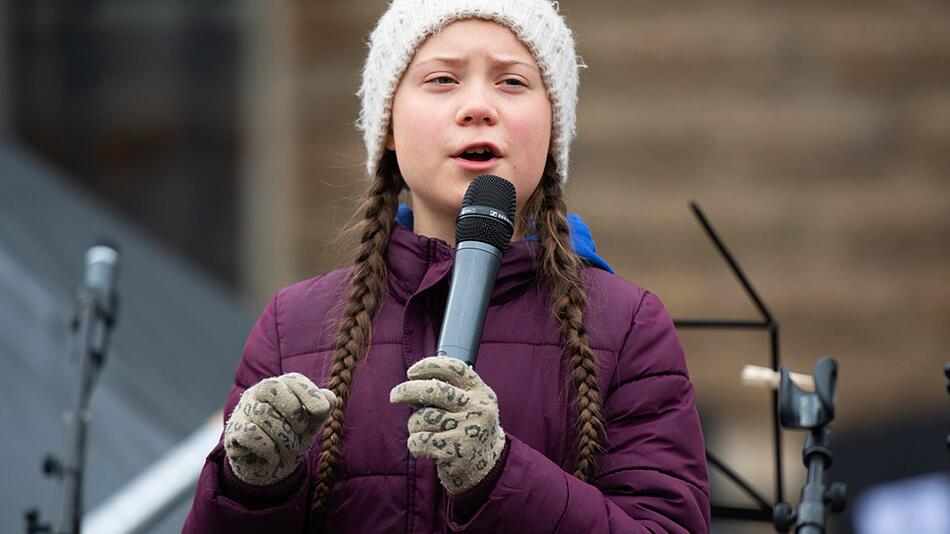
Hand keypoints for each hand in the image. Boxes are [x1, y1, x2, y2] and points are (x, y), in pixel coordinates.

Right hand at [224, 373, 335, 485]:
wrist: (268, 468)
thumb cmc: (291, 439)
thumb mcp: (311, 425)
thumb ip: (321, 410)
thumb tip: (329, 397)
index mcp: (281, 387)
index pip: (292, 379)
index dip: (308, 393)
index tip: (321, 410)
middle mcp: (258, 393)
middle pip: (272, 387)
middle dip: (294, 411)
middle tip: (301, 431)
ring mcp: (243, 411)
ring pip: (263, 413)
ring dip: (284, 437)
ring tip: (289, 449)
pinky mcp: (232, 432)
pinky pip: (250, 433)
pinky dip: (268, 449)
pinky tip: (272, 457)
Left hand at [390, 356, 505, 494]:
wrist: (489, 469)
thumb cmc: (469, 432)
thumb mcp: (470, 407)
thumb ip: (447, 395)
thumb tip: (409, 390)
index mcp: (481, 393)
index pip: (455, 368)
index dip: (429, 365)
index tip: (412, 372)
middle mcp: (478, 409)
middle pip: (433, 390)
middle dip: (407, 390)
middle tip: (394, 396)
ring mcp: (468, 430)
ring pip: (422, 418)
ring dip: (415, 426)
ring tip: (425, 433)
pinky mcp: (455, 451)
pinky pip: (419, 440)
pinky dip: (415, 444)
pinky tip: (425, 449)